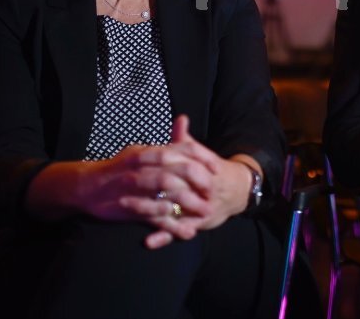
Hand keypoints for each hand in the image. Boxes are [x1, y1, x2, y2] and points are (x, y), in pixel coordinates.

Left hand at [133, 118, 256, 248]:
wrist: (237, 190)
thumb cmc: (211, 171)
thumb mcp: (200, 154)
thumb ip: (186, 140)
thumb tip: (180, 119)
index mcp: (199, 167)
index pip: (178, 162)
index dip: (156, 161)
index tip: (133, 160)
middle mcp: (200, 187)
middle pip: (174, 186)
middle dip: (149, 186)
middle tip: (122, 183)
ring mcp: (198, 207)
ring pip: (175, 209)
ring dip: (152, 211)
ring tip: (129, 209)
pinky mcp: (196, 223)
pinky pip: (179, 230)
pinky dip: (164, 236)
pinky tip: (148, 241)